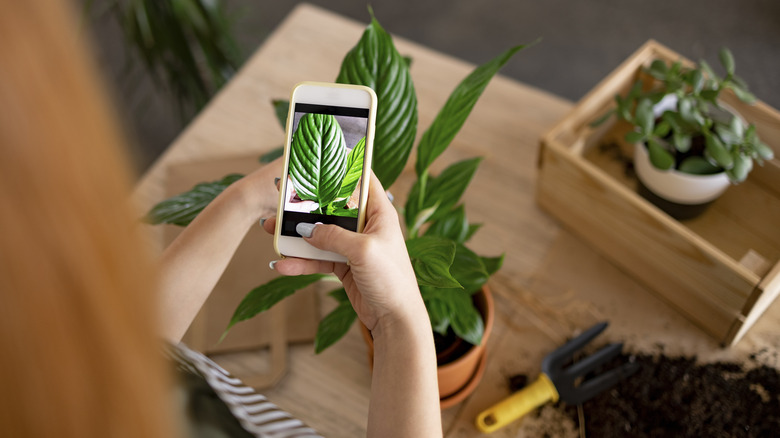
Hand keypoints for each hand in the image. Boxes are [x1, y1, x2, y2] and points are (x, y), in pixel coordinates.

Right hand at [261, 172, 423, 331]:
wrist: (395, 319)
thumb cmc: (391, 279)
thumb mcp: (362, 251)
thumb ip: (333, 236)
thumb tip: (306, 229)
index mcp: (380, 213)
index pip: (362, 179)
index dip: (343, 166)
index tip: (319, 158)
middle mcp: (367, 226)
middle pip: (332, 206)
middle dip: (306, 203)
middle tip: (281, 196)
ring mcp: (354, 246)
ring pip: (319, 234)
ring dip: (296, 234)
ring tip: (270, 229)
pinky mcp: (344, 266)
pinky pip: (317, 259)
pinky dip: (300, 261)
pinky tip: (282, 264)